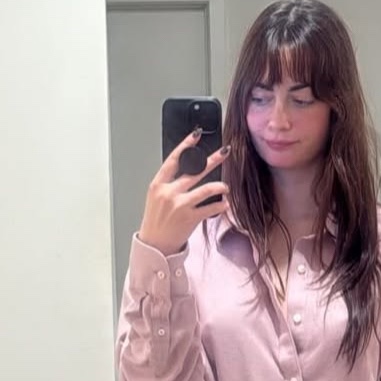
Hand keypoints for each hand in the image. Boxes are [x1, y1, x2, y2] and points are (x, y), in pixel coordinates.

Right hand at [137, 131, 229, 256]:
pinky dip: (220, 205)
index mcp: (158, 184)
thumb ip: (169, 183)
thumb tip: (187, 170)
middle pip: (195, 170)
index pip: (174, 159)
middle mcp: (169, 193)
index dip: (186, 146)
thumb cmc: (156, 221)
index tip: (196, 135)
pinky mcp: (190, 218)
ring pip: (206, 189)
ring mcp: (180, 205)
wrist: (154, 245)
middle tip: (225, 151)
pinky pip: (210, 208)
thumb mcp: (156, 197)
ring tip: (226, 187)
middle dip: (213, 160)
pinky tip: (225, 204)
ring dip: (220, 186)